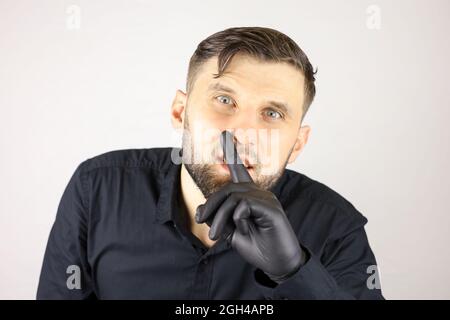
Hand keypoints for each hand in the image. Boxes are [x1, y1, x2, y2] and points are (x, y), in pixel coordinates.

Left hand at [196, 131, 305, 282]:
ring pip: (234, 198)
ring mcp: (267, 200)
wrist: (277, 263)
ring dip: (219, 217)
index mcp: (250, 197)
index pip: (240, 171)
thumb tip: (202, 211)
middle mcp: (259, 194)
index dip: (232, 153)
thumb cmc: (257, 247)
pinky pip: (245, 205)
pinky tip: (242, 228)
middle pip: (228, 189)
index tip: (225, 135)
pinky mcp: (272, 210)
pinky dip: (237, 218)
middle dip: (211, 205)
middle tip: (201, 221)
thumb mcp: (231, 232)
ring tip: (215, 235)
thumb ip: (219, 219)